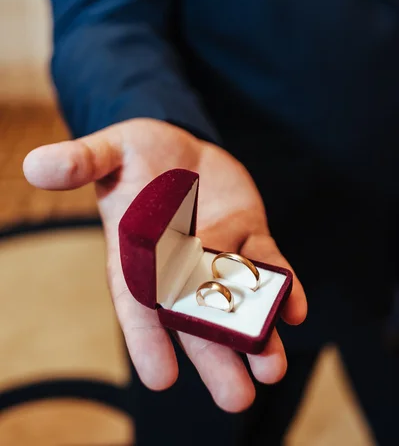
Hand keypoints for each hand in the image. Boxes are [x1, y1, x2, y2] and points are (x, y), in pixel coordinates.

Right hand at [23, 118, 306, 411]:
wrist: (178, 144)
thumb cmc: (135, 155)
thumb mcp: (108, 152)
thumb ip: (81, 162)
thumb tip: (36, 164)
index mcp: (138, 255)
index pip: (139, 304)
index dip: (147, 339)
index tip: (160, 378)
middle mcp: (179, 265)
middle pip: (196, 319)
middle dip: (214, 357)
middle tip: (236, 398)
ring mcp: (218, 252)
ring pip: (238, 300)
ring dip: (257, 334)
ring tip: (271, 368)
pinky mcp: (249, 234)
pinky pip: (269, 263)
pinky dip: (282, 286)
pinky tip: (294, 307)